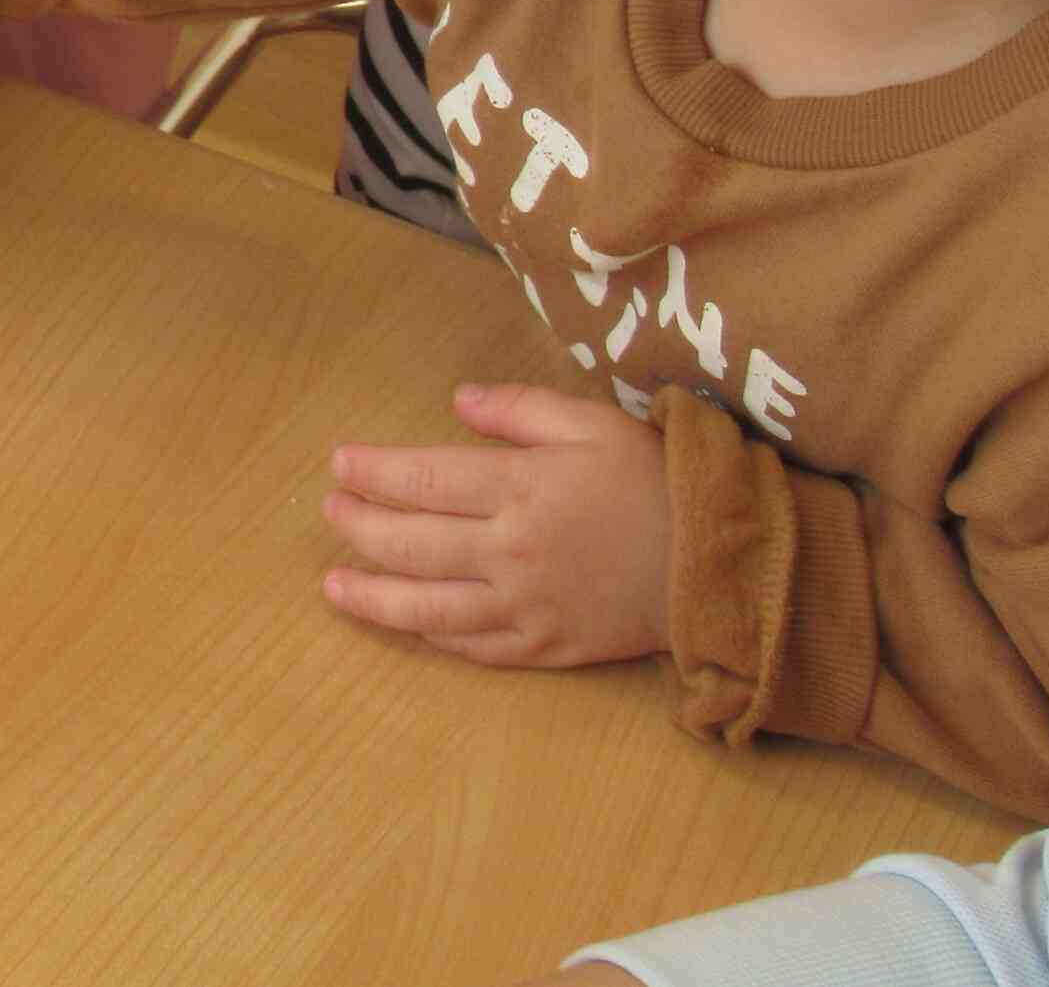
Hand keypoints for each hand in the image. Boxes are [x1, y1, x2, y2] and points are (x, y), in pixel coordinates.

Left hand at [323, 383, 671, 666]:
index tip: (339, 463)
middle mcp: (511, 552)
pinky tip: (410, 624)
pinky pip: (477, 648)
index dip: (374, 472)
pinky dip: (435, 636)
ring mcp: (526, 607)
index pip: (423, 479)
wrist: (718, 563)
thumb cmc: (654, 481)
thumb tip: (456, 400)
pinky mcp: (548, 648)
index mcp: (520, 489)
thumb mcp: (591, 422)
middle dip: (359, 527)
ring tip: (333, 586)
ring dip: (374, 597)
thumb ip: (519, 408)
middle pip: (412, 543)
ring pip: (430, 607)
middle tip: (330, 512)